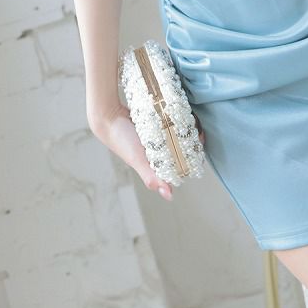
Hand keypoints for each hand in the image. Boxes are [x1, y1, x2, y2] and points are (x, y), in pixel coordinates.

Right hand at [89, 102, 204, 202]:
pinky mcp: (155, 121)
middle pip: (182, 145)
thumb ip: (151, 178)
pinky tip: (182, 111)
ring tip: (192, 119)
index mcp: (157, 162)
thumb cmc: (121, 141)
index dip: (194, 155)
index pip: (182, 161)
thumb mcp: (138, 160)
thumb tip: (169, 196)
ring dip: (186, 126)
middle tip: (198, 129)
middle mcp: (158, 149)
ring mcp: (157, 134)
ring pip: (178, 131)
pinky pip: (170, 119)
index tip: (200, 143)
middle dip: (192, 139)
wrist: (107, 116)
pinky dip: (176, 116)